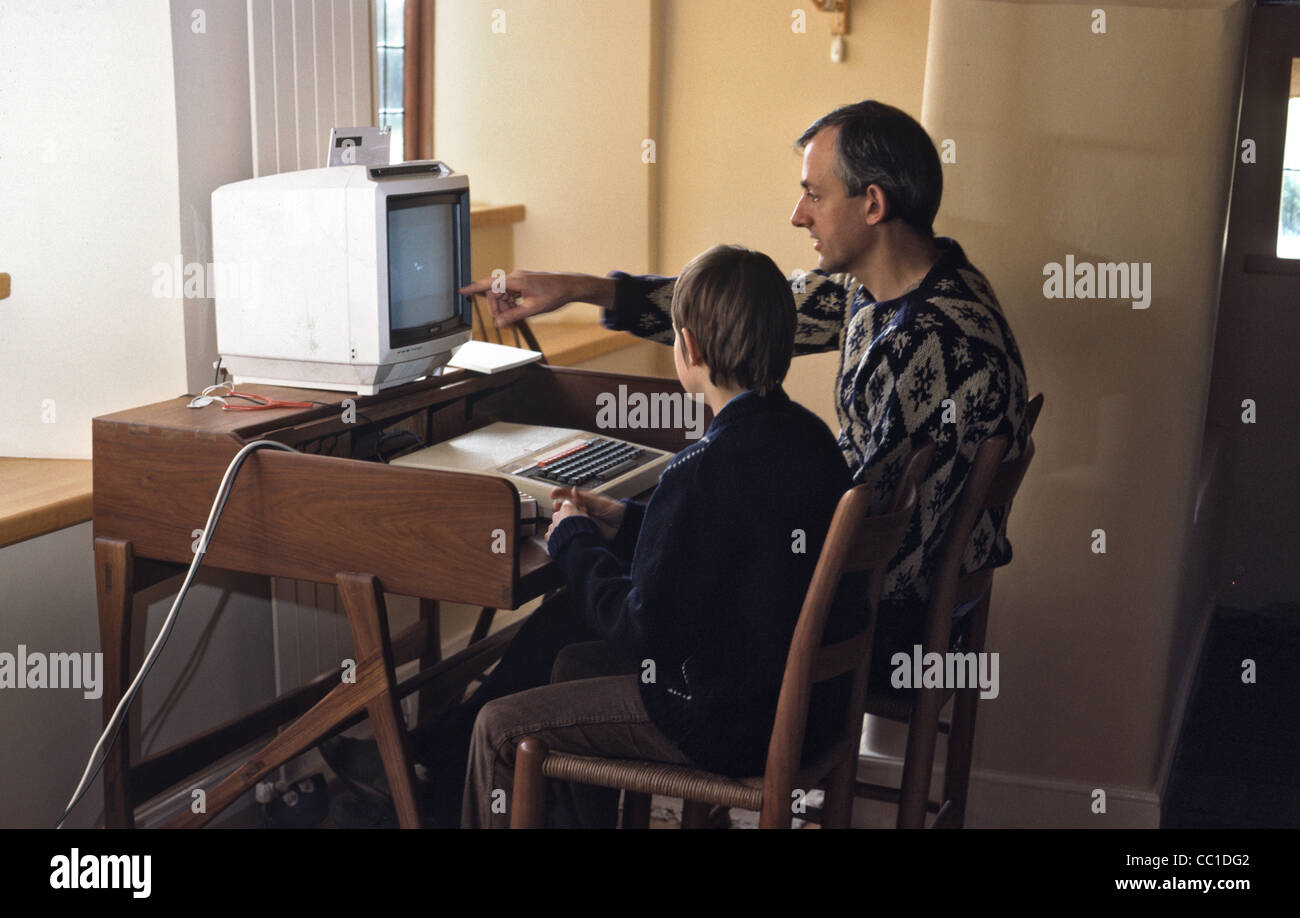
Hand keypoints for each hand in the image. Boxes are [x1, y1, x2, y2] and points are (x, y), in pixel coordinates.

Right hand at [458, 271, 614, 327]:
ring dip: (504, 306)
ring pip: (502, 293)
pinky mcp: (524, 282)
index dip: (473, 288)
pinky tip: (519, 310)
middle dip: (496, 307)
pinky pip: (510, 292)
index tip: (462, 291)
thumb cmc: (555, 295)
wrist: (571, 286)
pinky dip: (510, 302)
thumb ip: (513, 316)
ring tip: (514, 316)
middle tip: (504, 320)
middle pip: (494, 292)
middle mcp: (515, 277)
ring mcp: (520, 279)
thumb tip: (499, 323)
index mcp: (516, 281)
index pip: (489, 284)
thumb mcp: (533, 310)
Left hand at [545, 499, 587, 543]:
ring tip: (569, 535)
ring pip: (556, 524)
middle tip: (574, 526)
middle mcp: (557, 515)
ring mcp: (552, 525)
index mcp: (566, 508)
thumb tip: (582, 509)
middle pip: (560, 514)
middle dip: (565, 518)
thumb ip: (582, 512)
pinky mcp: (548, 536)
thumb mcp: (587, 518)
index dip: (573, 509)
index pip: (568, 504)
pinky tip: (563, 541)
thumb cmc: (584, 530)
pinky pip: (552, 534)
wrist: (576, 546)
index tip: (577, 515)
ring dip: (560, 528)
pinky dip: (556, 537)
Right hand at [551, 487, 624, 540]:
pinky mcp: (583, 529)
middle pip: (565, 506)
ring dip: (562, 517)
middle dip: (559, 506)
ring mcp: (581, 519)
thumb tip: (572, 490)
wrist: (622, 525)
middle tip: (556, 507)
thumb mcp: (598, 502)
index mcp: (584, 499)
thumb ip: (585, 498)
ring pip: (567, 517)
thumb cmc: (614, 510)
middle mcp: (581, 509)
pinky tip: (566, 527)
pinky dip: (568, 527)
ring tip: (561, 517)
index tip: (553, 494)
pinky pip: (573, 528)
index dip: (560, 493)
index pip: (569, 494)